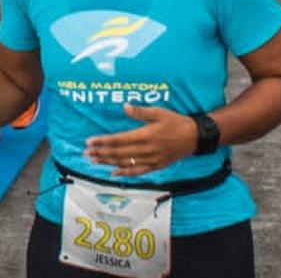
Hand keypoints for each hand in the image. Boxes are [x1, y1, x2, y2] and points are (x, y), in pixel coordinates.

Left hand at [84, 104, 198, 175]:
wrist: (194, 137)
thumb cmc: (175, 122)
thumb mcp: (159, 112)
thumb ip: (140, 111)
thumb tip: (124, 106)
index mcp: (146, 136)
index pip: (119, 140)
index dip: (103, 142)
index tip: (89, 142)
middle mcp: (147, 150)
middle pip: (119, 154)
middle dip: (101, 153)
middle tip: (86, 153)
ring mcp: (151, 160)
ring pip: (125, 164)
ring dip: (108, 163)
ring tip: (94, 161)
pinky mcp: (156, 166)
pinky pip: (138, 172)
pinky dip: (125, 173)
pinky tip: (113, 173)